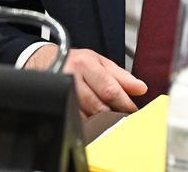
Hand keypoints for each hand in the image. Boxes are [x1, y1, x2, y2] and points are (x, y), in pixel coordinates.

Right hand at [25, 45, 147, 116]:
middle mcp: (72, 77)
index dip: (124, 103)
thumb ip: (122, 76)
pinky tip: (96, 122)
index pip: (109, 89)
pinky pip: (77, 121)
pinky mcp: (57, 105)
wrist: (47, 62)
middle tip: (125, 118)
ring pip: (87, 116)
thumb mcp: (101, 62)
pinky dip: (90, 124)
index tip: (133, 110)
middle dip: (115, 114)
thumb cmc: (76, 62)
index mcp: (86, 64)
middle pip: (98, 105)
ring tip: (112, 120)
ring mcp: (62, 93)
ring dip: (103, 121)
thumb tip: (141, 88)